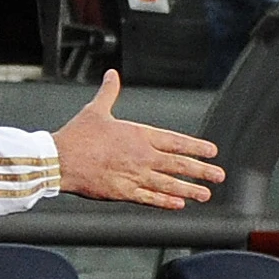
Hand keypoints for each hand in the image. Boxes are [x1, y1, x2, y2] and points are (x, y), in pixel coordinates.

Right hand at [52, 70, 225, 208]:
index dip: (196, 147)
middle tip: (218, 175)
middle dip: (201, 170)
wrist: (60, 160)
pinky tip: (178, 204)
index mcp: (138, 135)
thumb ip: (109, 92)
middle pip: (179, 165)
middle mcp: (142, 156)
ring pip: (169, 185)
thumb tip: (111, 75)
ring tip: (205, 194)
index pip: (175, 141)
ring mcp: (134, 176)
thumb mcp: (96, 110)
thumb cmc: (77, 135)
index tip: (211, 152)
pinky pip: (150, 199)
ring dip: (189, 190)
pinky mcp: (123, 193)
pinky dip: (166, 202)